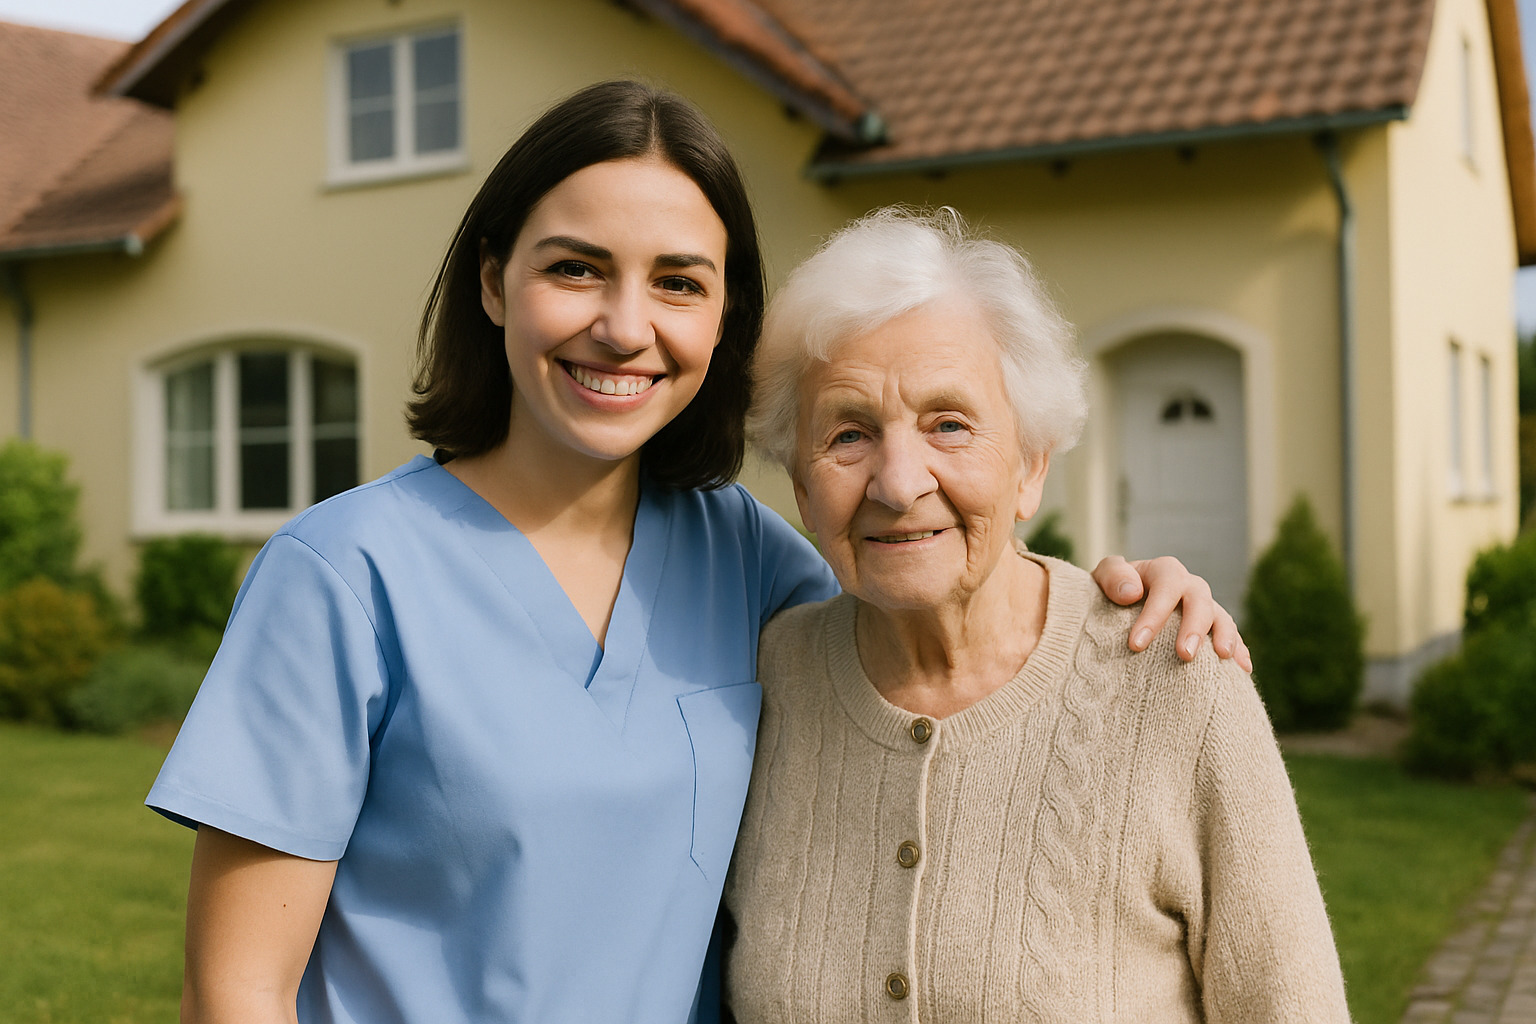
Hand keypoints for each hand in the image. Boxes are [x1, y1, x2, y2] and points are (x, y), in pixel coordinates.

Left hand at [1090, 555, 1251, 670]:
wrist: (1118, 604)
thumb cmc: (1109, 592)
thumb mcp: (1103, 577)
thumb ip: (1112, 576)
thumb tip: (1132, 592)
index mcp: (1163, 571)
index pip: (1165, 587)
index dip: (1154, 614)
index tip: (1136, 645)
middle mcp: (1188, 586)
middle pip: (1199, 600)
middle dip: (1194, 627)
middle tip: (1185, 655)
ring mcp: (1204, 607)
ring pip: (1221, 617)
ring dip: (1225, 636)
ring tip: (1224, 657)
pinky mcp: (1212, 628)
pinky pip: (1232, 636)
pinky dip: (1240, 650)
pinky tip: (1243, 669)